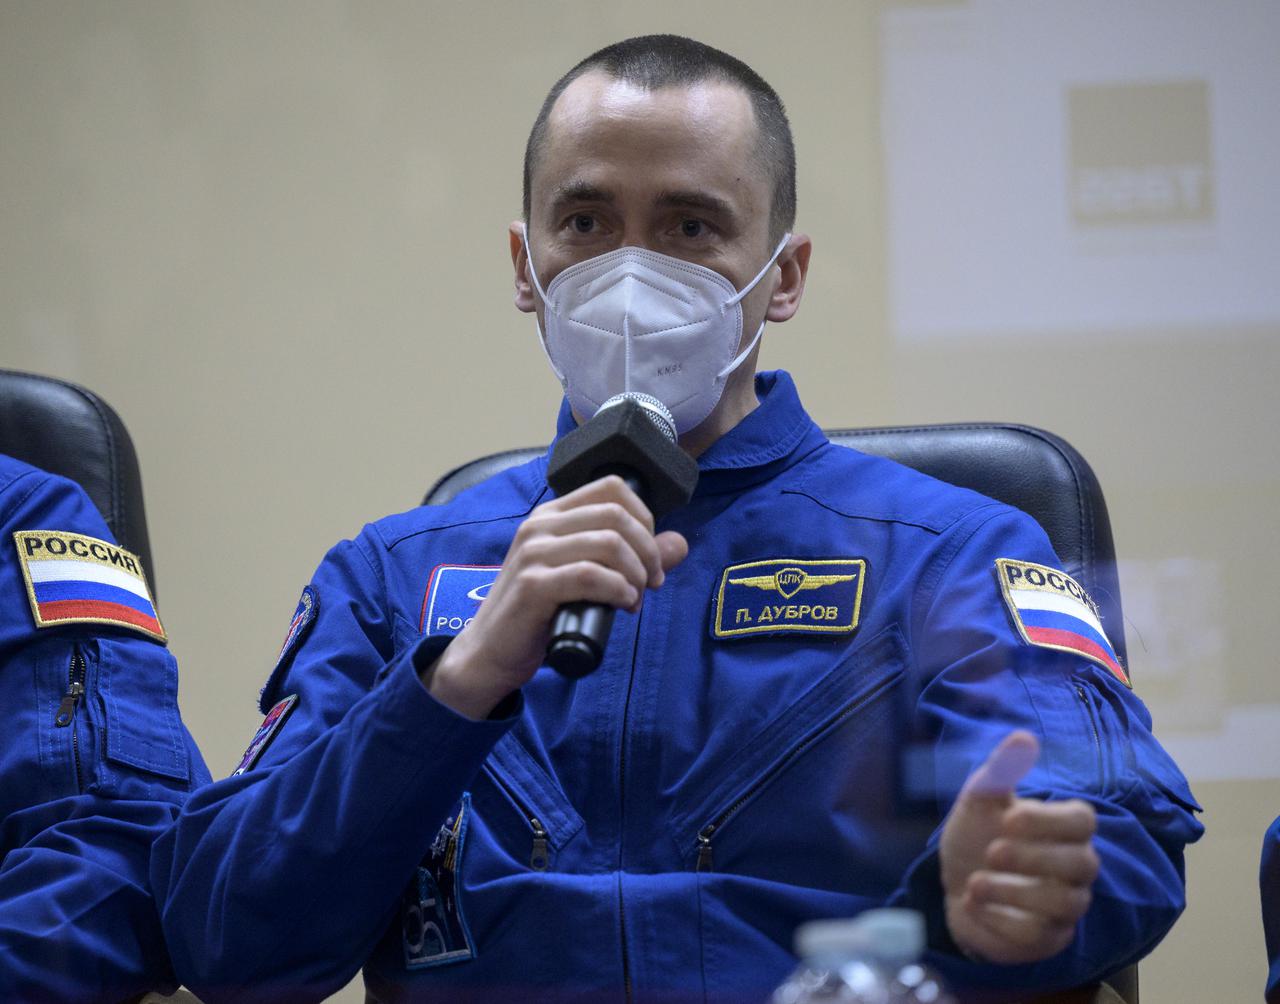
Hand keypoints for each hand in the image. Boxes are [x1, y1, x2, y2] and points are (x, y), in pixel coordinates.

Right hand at [426, 475, 687, 717]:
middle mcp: (540, 525)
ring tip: (635, 599)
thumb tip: (679, 544)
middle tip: (652, 583)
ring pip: (608, 543)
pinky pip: (590, 575)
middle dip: (648, 550)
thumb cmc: (539, 614)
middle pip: (617, 515)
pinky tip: (623, 604)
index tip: (650, 553)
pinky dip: (618, 589)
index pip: (612, 487)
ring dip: (636, 574)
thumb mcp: (588, 578)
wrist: (490, 652)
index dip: (645, 517)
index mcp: (552, 515)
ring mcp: (533, 553)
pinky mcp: (533, 585)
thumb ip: (633, 558)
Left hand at [939, 731, 1098, 964]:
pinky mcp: (1046, 939)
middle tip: (992, 851)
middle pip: (1083, 864)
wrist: (955, 883)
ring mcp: (1065, 907)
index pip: (1083, 822)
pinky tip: (973, 901)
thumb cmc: (977, 835)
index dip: (1049, 820)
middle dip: (1034, 858)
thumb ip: (1001, 771)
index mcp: (1064, 829)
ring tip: (975, 881)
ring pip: (1062, 903)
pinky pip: (1037, 934)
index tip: (1009, 817)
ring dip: (1013, 891)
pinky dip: (1000, 917)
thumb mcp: (980, 800)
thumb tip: (1022, 737)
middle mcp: (1076, 868)